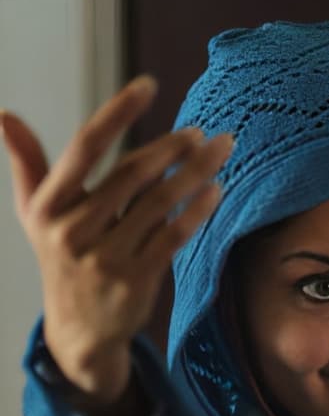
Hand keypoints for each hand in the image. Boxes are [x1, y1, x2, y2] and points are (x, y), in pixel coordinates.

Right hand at [2, 76, 230, 415]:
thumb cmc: (62, 257)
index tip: (148, 85)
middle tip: (201, 131)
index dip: (117, 113)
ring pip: (159, 203)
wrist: (80, 330)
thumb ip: (29, 164)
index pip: (83, 148)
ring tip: (220, 151)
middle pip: (131, 174)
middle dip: (171, 148)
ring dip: (195, 173)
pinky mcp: (136, 279)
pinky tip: (216, 190)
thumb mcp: (37, 215)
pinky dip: (197, 211)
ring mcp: (105, 257)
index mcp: (48, 206)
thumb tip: (4, 115)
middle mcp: (72, 230)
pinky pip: (174, 236)